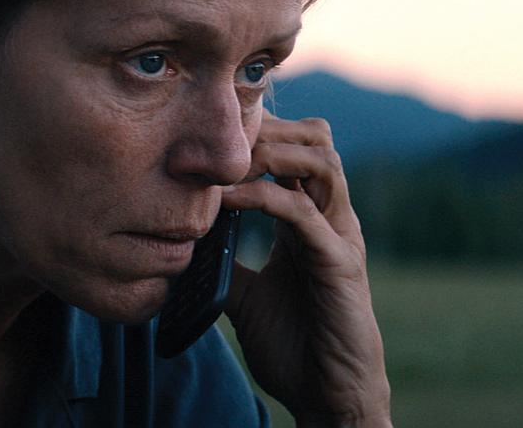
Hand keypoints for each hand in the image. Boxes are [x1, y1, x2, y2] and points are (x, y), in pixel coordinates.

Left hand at [222, 112, 391, 426]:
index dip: (258, 133)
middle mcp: (331, 217)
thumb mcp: (245, 295)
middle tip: (218, 140)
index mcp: (310, 219)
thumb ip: (225, 263)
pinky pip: (304, 212)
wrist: (328, 395)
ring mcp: (339, 235)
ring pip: (321, 160)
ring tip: (225, 162)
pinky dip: (262, 197)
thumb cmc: (294, 344)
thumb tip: (183, 244)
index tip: (207, 135)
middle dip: (269, 127)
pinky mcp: (339, 262)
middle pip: (316, 138)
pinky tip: (225, 200)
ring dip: (271, 150)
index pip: (294, 150)